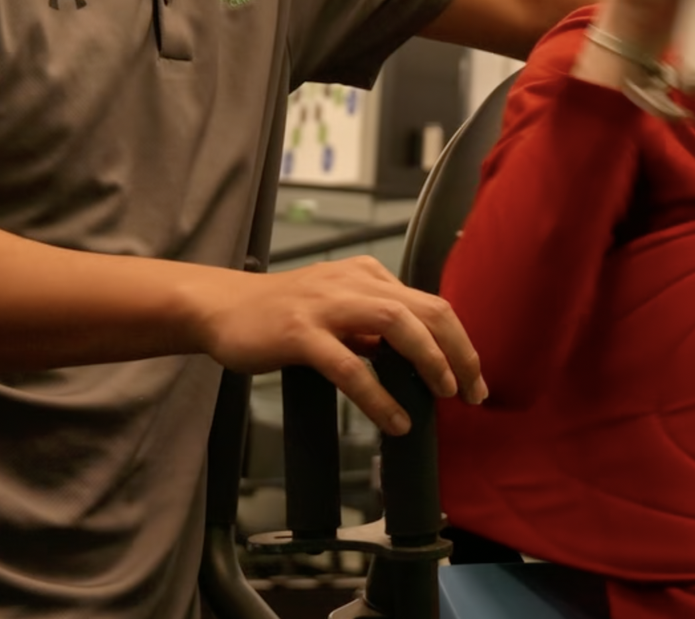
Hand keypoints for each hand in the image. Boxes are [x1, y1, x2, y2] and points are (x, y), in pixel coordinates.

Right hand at [193, 256, 485, 434]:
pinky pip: (349, 366)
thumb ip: (373, 327)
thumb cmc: (279, 315)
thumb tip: (416, 360)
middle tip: (473, 393)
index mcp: (368, 275)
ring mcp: (327, 305)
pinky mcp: (300, 332)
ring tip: (445, 396)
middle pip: (427, 310)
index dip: (460, 343)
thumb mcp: (337, 309)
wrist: (221, 308)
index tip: (473, 379)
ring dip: (430, 362)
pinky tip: (394, 420)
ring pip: (397, 325)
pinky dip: (378, 396)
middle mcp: (354, 282)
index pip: (431, 304)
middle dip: (459, 353)